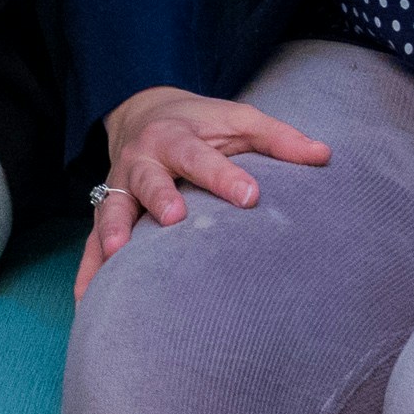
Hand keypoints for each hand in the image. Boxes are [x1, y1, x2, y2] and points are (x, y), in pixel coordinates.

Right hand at [76, 86, 336, 297]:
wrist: (143, 113)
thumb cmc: (202, 125)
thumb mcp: (240, 121)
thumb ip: (279, 139)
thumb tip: (325, 155)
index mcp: (178, 137)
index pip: (201, 156)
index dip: (224, 175)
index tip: (250, 197)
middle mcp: (143, 161)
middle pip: (149, 178)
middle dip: (159, 197)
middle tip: (174, 218)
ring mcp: (120, 188)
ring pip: (111, 209)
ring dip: (112, 231)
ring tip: (118, 255)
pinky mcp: (107, 213)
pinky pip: (91, 243)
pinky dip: (88, 271)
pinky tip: (88, 300)